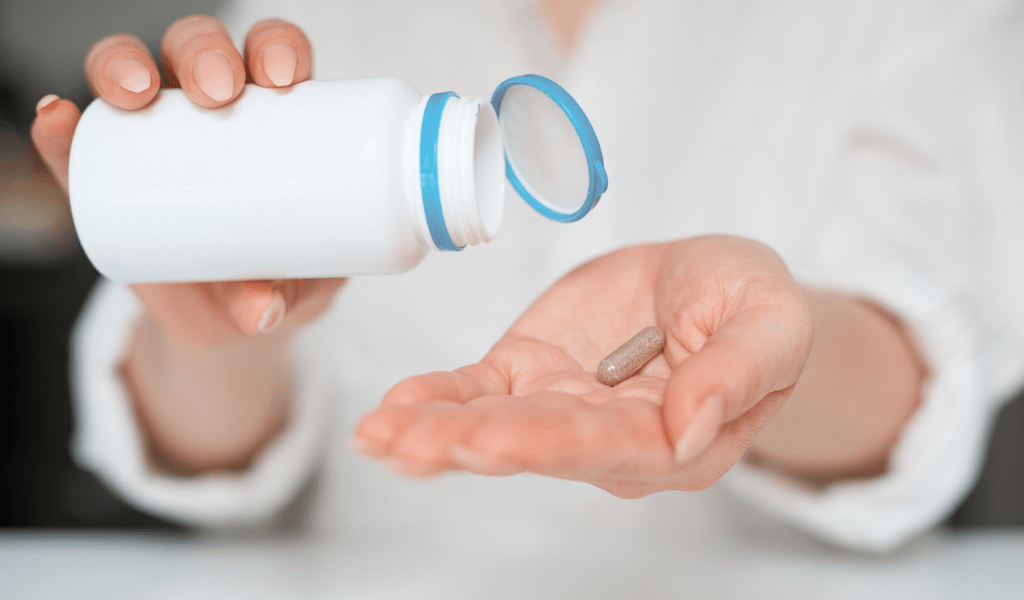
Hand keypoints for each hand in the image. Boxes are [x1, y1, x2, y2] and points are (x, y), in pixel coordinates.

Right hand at [30, 15, 342, 343]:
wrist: (230, 318)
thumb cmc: (282, 279)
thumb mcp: (295, 289)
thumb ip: (286, 295)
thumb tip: (259, 312)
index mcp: (273, 114)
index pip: (274, 55)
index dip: (278, 46)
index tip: (282, 77)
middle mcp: (210, 107)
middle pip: (200, 51)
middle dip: (204, 53)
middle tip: (217, 92)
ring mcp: (154, 137)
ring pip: (132, 72)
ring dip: (126, 65)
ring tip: (137, 95)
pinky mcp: (106, 176)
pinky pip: (77, 142)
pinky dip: (61, 128)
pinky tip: (57, 118)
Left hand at [353, 236, 813, 496]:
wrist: (709, 280)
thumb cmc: (750, 303)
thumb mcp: (772, 320)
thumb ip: (738, 372)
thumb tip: (690, 429)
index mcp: (678, 436)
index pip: (610, 446)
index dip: (548, 443)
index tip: (490, 439)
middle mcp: (611, 436)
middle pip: (537, 443)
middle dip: (470, 444)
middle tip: (409, 444)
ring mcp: (564, 406)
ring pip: (495, 423)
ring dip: (434, 431)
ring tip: (380, 435)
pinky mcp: (531, 374)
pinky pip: (478, 390)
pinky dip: (435, 397)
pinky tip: (394, 408)